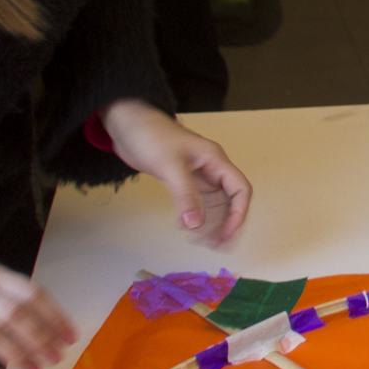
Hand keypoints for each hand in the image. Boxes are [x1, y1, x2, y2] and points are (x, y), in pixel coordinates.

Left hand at [99, 99, 252, 243]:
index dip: (238, 213)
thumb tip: (196, 224)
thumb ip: (184, 195)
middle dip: (227, 223)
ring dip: (212, 223)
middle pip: (230, 200)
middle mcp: (211, 169)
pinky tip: (186, 227)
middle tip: (218, 245)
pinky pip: (196, 202)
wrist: (128, 123)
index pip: (240, 190)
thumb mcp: (170, 166)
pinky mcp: (182, 180)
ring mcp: (197, 175)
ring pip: (214, 203)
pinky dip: (195, 216)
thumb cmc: (151, 135)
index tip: (227, 233)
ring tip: (205, 242)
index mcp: (216, 161)